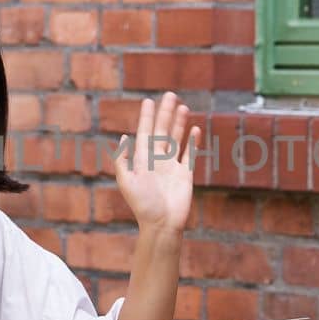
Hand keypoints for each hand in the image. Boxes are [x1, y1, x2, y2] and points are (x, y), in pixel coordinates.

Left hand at [113, 92, 198, 235]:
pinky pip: (190, 154)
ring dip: (179, 123)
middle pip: (162, 131)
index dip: (147, 117)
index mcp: (142, 160)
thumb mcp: (126, 182)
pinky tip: (195, 128)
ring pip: (176, 139)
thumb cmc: (142, 205)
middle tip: (170, 95)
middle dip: (165, 113)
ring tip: (183, 107)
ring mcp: (172, 166)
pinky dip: (193, 142)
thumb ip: (122, 161)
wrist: (161, 224)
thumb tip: (123, 138)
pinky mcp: (185, 174)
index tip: (149, 101)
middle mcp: (157, 160)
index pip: (145, 133)